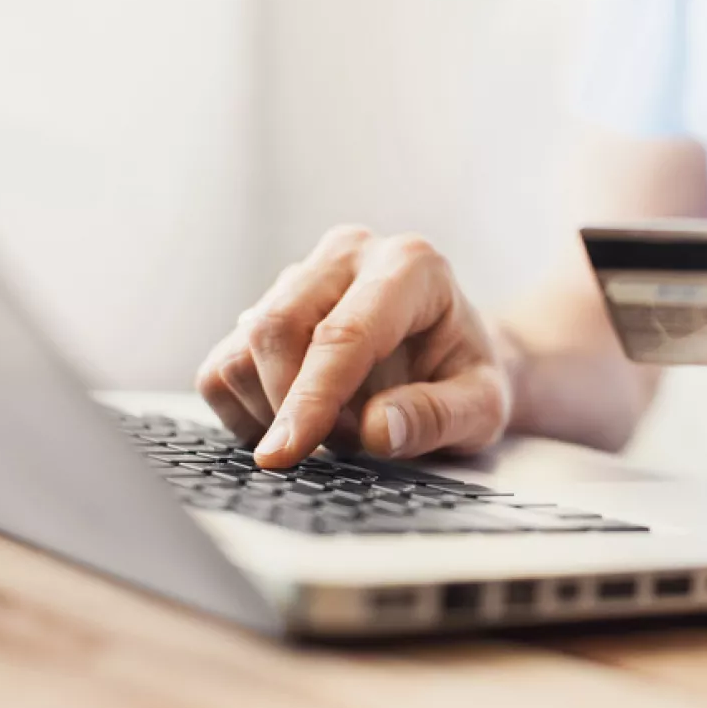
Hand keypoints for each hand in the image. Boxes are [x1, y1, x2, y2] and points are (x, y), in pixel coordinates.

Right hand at [196, 227, 509, 467]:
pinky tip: (298, 420)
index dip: (311, 397)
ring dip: (274, 411)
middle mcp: (349, 254)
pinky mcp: (264, 305)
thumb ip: (438, 417)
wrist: (453, 360)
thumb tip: (376, 429)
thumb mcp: (483, 409)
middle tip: (340, 445)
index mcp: (411, 265)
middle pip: (277, 328)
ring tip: (334, 428)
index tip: (285, 453)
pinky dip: (248, 411)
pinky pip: (223, 367)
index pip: (343, 333)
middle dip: (290, 406)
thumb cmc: (469, 379)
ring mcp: (301, 275)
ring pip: (242, 348)